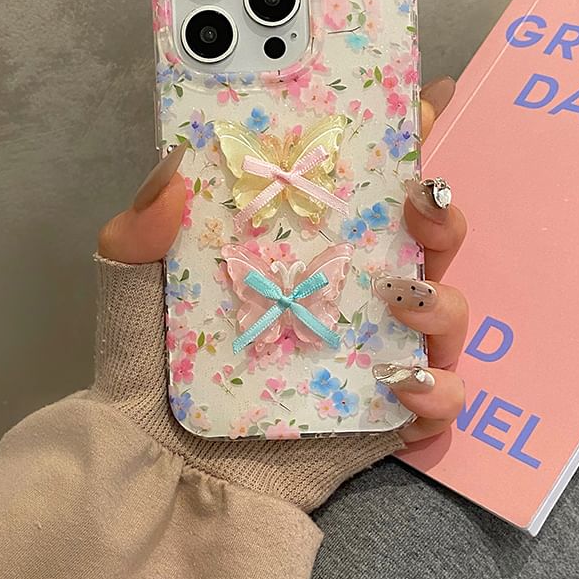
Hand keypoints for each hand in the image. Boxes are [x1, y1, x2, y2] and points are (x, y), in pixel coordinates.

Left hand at [98, 76, 466, 453]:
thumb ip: (141, 229)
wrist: (156, 473)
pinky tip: (401, 384)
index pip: (368, 186)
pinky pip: (440, 403)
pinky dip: (438, 391)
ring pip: (444, 314)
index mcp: (306, 249)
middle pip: (427, 243)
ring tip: (399, 296)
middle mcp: (350, 294)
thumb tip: (176, 169)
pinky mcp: (383, 420)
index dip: (407, 142)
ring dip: (442, 297)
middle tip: (417, 199)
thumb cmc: (151, 370)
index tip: (426, 105)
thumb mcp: (133, 287)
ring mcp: (373, 355)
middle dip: (441, 211)